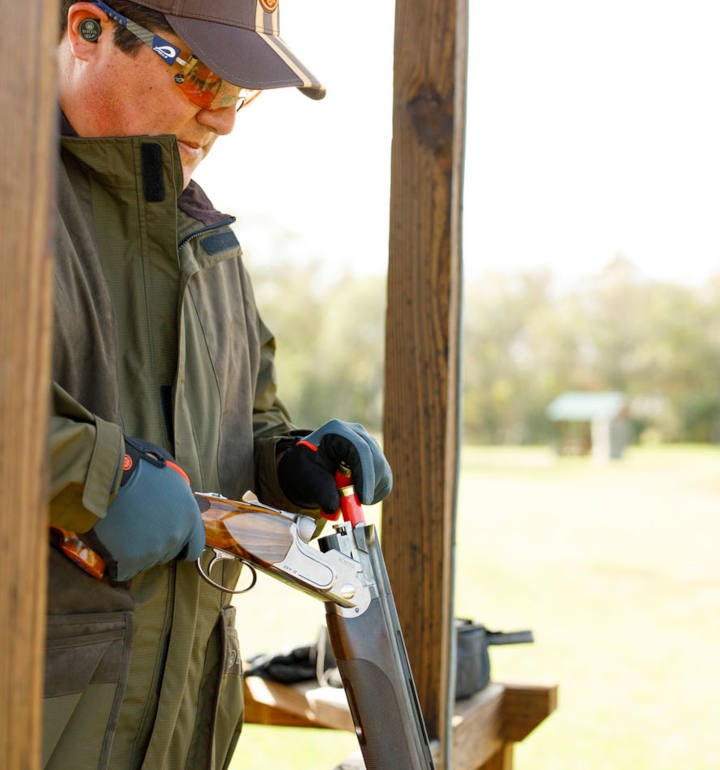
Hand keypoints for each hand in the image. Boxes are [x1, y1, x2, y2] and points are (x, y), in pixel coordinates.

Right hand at [89, 437, 204, 580]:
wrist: (108, 475)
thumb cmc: (138, 470)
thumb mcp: (172, 479)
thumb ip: (181, 501)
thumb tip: (180, 510)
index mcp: (190, 517)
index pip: (194, 547)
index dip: (181, 545)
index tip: (168, 540)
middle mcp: (176, 536)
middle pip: (167, 554)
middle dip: (154, 544)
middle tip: (137, 526)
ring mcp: (153, 551)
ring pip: (145, 561)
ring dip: (134, 551)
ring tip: (121, 529)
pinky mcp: (129, 561)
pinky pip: (123, 570)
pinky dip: (116, 561)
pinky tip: (111, 543)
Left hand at [278, 419, 392, 516]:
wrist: (309, 466)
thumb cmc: (307, 469)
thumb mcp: (308, 479)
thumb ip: (321, 492)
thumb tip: (333, 508)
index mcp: (337, 430)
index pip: (360, 450)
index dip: (365, 475)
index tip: (363, 499)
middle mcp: (357, 433)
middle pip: (375, 459)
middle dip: (369, 485)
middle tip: (358, 504)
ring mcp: (368, 443)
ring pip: (382, 470)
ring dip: (370, 490)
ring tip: (349, 498)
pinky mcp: (375, 456)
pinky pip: (384, 477)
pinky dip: (374, 491)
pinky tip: (358, 494)